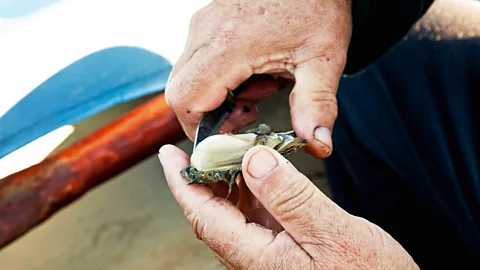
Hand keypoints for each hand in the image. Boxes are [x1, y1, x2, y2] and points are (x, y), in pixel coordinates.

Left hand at [158, 145, 418, 268]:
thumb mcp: (332, 233)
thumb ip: (290, 197)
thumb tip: (252, 161)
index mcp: (257, 257)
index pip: (204, 215)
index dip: (182, 182)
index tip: (168, 155)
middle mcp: (255, 259)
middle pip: (213, 214)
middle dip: (201, 177)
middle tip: (200, 144)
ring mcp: (268, 256)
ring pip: (233, 215)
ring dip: (227, 182)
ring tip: (229, 152)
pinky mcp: (283, 251)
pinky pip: (255, 218)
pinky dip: (252, 192)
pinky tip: (259, 174)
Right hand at [165, 0, 352, 157]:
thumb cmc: (318, 5)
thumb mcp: (323, 58)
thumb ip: (316, 104)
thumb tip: (317, 144)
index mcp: (229, 46)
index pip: (186, 101)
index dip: (200, 130)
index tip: (231, 139)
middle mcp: (206, 33)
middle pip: (180, 93)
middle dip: (209, 116)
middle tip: (249, 111)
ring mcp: (204, 26)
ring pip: (189, 79)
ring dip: (218, 96)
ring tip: (260, 86)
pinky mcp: (209, 22)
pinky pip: (199, 62)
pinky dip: (220, 79)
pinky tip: (255, 71)